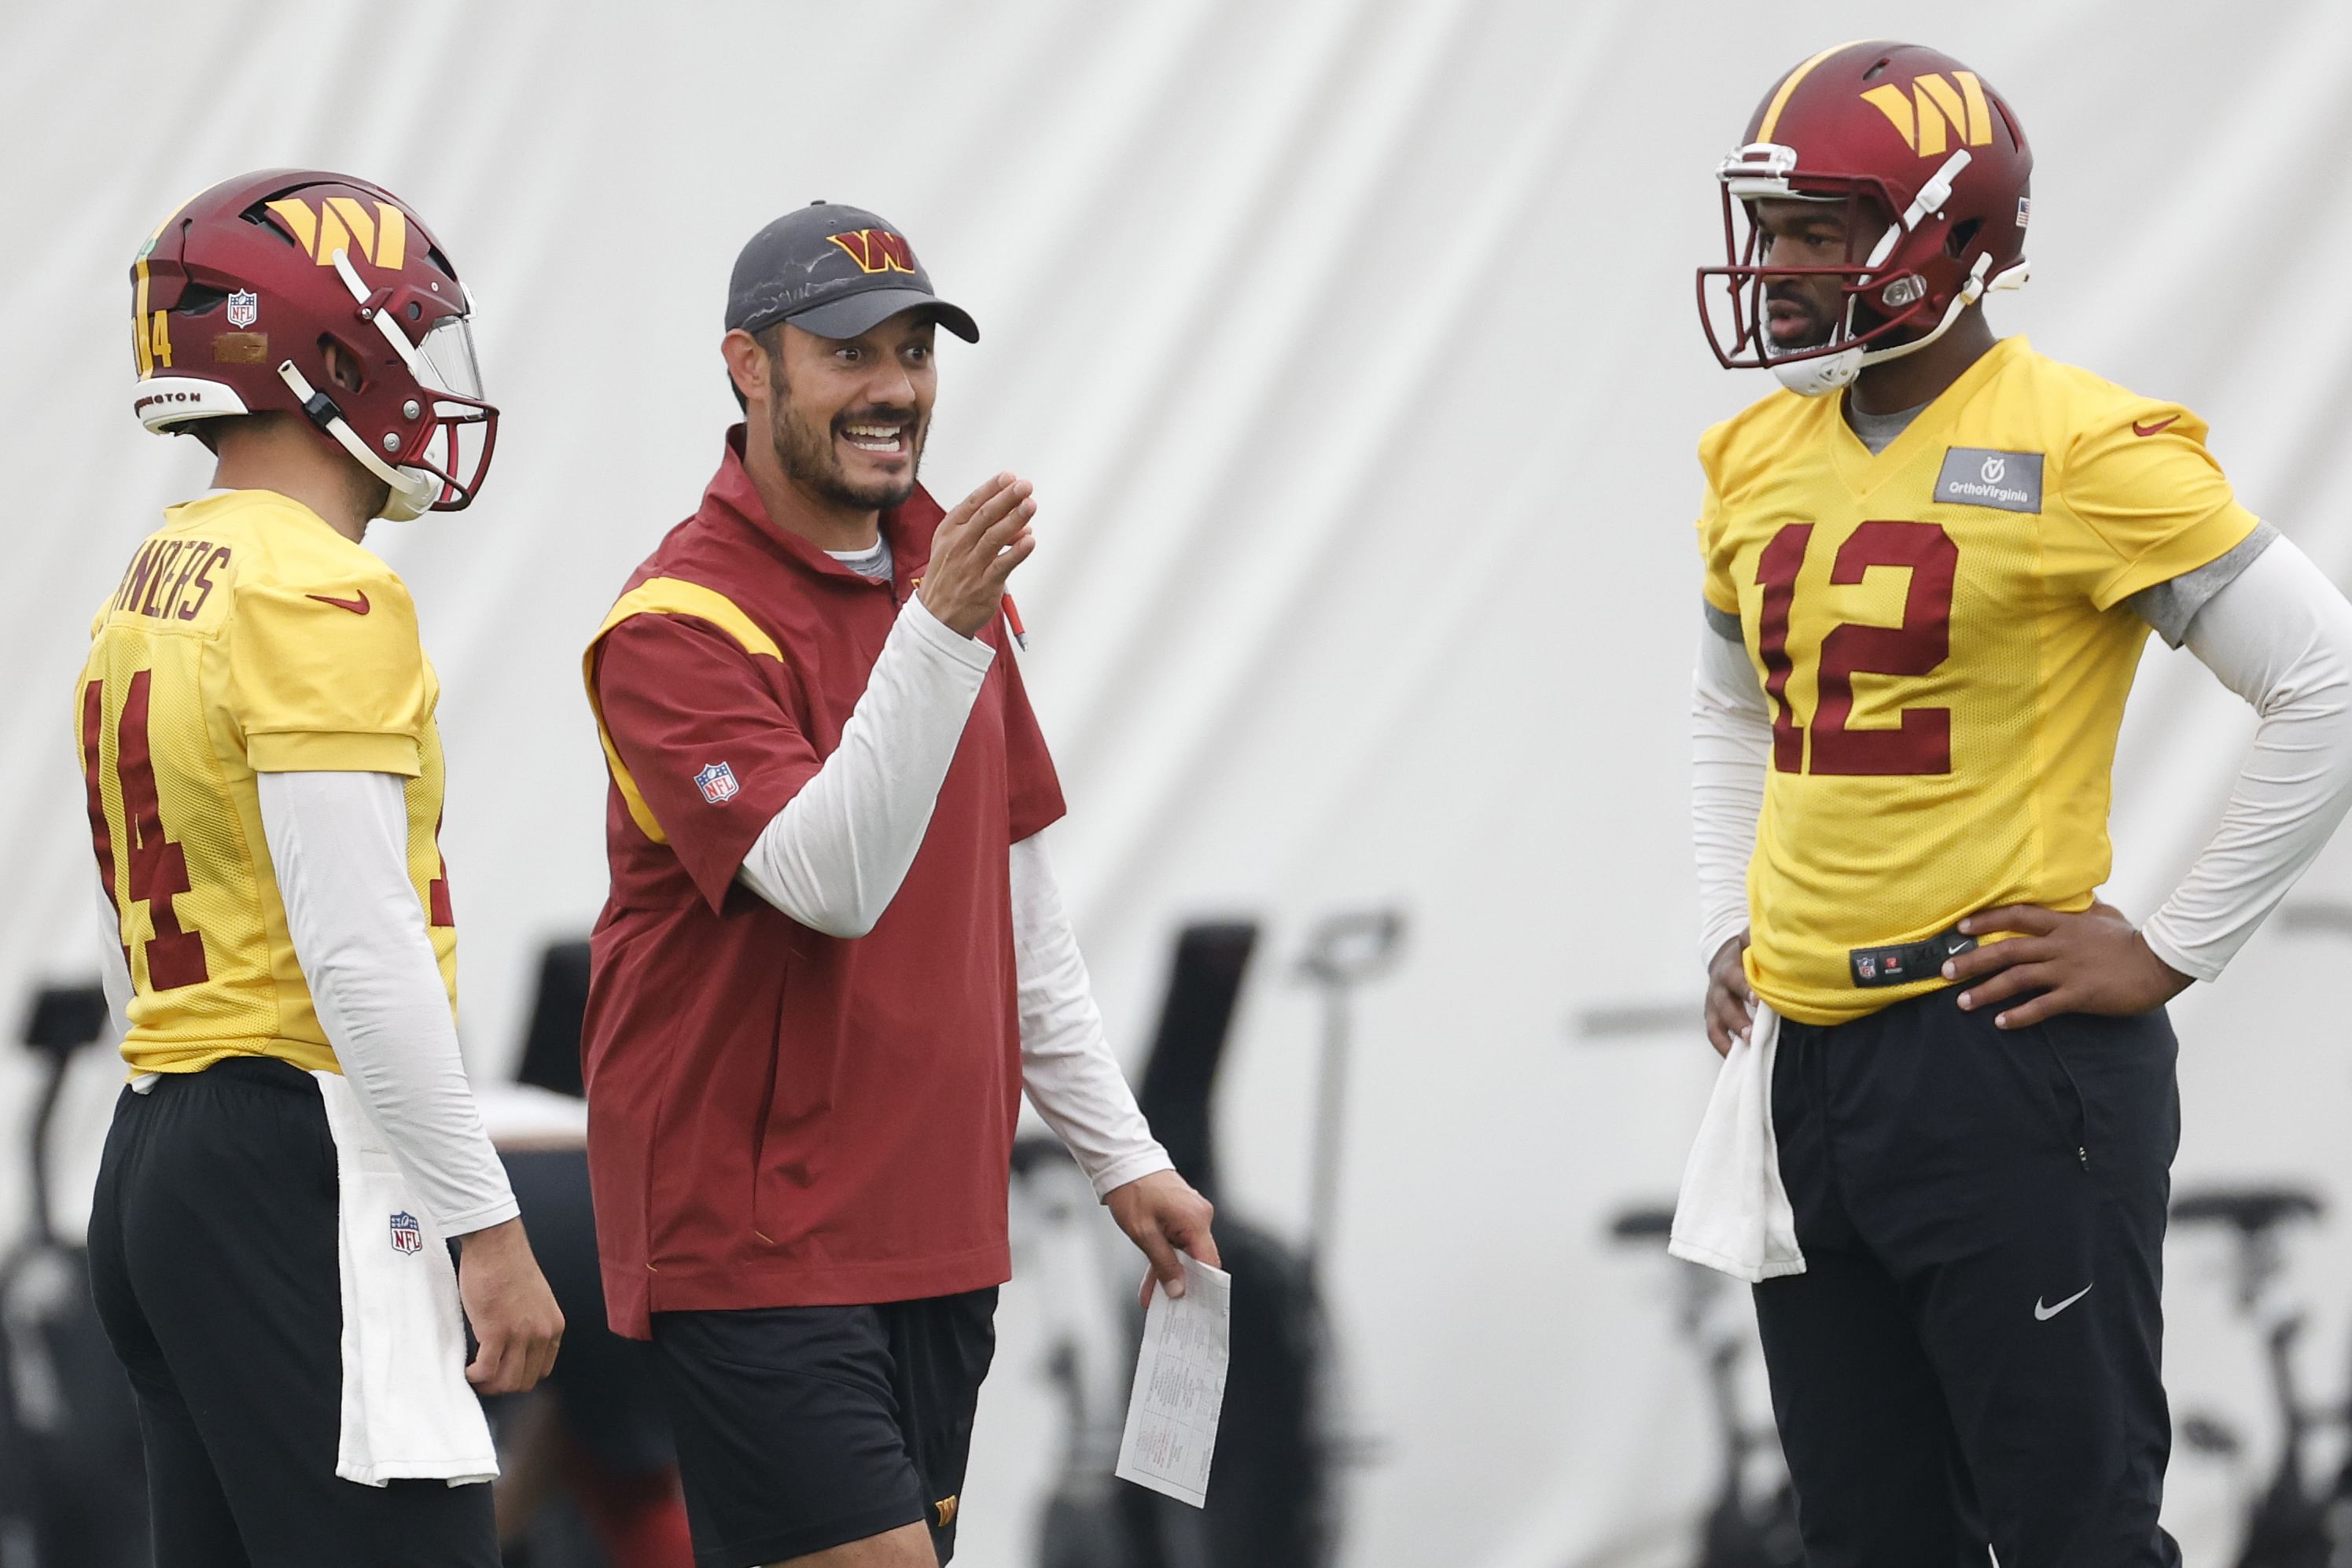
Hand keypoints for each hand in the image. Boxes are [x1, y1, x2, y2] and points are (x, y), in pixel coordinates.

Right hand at [457, 1216, 563, 1393]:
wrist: (497, 1245)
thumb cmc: (510, 1266)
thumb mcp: (534, 1300)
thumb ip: (531, 1324)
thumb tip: (515, 1347)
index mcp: (553, 1326)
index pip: (542, 1370)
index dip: (521, 1376)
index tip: (504, 1373)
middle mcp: (541, 1333)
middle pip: (524, 1381)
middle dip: (502, 1385)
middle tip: (485, 1379)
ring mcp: (520, 1335)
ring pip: (507, 1381)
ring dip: (488, 1385)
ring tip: (475, 1376)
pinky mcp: (496, 1332)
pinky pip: (486, 1370)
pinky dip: (475, 1376)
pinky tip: (467, 1369)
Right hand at [917, 472, 1035, 635]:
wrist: (937, 616)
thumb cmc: (949, 576)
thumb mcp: (953, 546)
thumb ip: (985, 530)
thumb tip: (1021, 522)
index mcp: (949, 531)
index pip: (972, 503)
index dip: (992, 489)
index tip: (1009, 477)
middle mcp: (958, 545)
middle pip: (985, 516)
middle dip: (1006, 498)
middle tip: (1024, 486)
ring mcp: (970, 565)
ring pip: (994, 537)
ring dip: (1014, 519)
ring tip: (1031, 505)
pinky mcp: (983, 585)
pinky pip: (1002, 565)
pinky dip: (1017, 552)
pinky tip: (1030, 541)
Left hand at [1105, 1169, 1218, 1308]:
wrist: (1123, 1162)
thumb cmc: (1132, 1191)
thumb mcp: (1144, 1233)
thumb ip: (1163, 1263)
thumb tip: (1178, 1289)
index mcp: (1196, 1219)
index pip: (1210, 1262)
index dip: (1204, 1286)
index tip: (1196, 1306)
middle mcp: (1199, 1216)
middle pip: (1198, 1259)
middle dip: (1182, 1283)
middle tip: (1171, 1308)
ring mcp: (1191, 1214)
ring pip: (1185, 1253)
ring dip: (1170, 1273)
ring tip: (1154, 1297)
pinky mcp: (1181, 1214)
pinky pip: (1177, 1242)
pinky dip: (1166, 1258)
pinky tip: (1152, 1280)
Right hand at [1703, 931, 1754, 1057]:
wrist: (1724, 958)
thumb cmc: (1745, 954)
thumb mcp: (1749, 942)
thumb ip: (1755, 940)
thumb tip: (1772, 935)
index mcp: (1730, 967)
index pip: (1735, 977)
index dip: (1745, 989)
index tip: (1758, 1001)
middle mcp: (1719, 986)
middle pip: (1724, 1004)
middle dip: (1737, 1018)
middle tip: (1752, 1032)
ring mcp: (1714, 1003)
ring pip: (1717, 1021)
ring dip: (1731, 1034)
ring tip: (1747, 1046)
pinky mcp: (1712, 1016)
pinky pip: (1714, 1034)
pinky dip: (1724, 1047)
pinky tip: (1737, 1057)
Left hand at [1942, 900, 2192, 1029]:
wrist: (2160, 963)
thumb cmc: (2132, 939)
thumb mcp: (2105, 915)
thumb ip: (2083, 908)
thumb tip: (2077, 895)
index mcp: (2063, 924)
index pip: (2016, 917)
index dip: (1987, 921)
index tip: (1961, 928)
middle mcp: (2059, 945)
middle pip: (2006, 950)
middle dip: (1972, 961)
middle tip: (1945, 970)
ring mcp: (2067, 970)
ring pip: (2017, 979)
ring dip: (1986, 991)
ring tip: (1962, 1002)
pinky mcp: (2079, 995)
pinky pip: (2043, 1006)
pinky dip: (2019, 1015)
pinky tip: (2001, 1023)